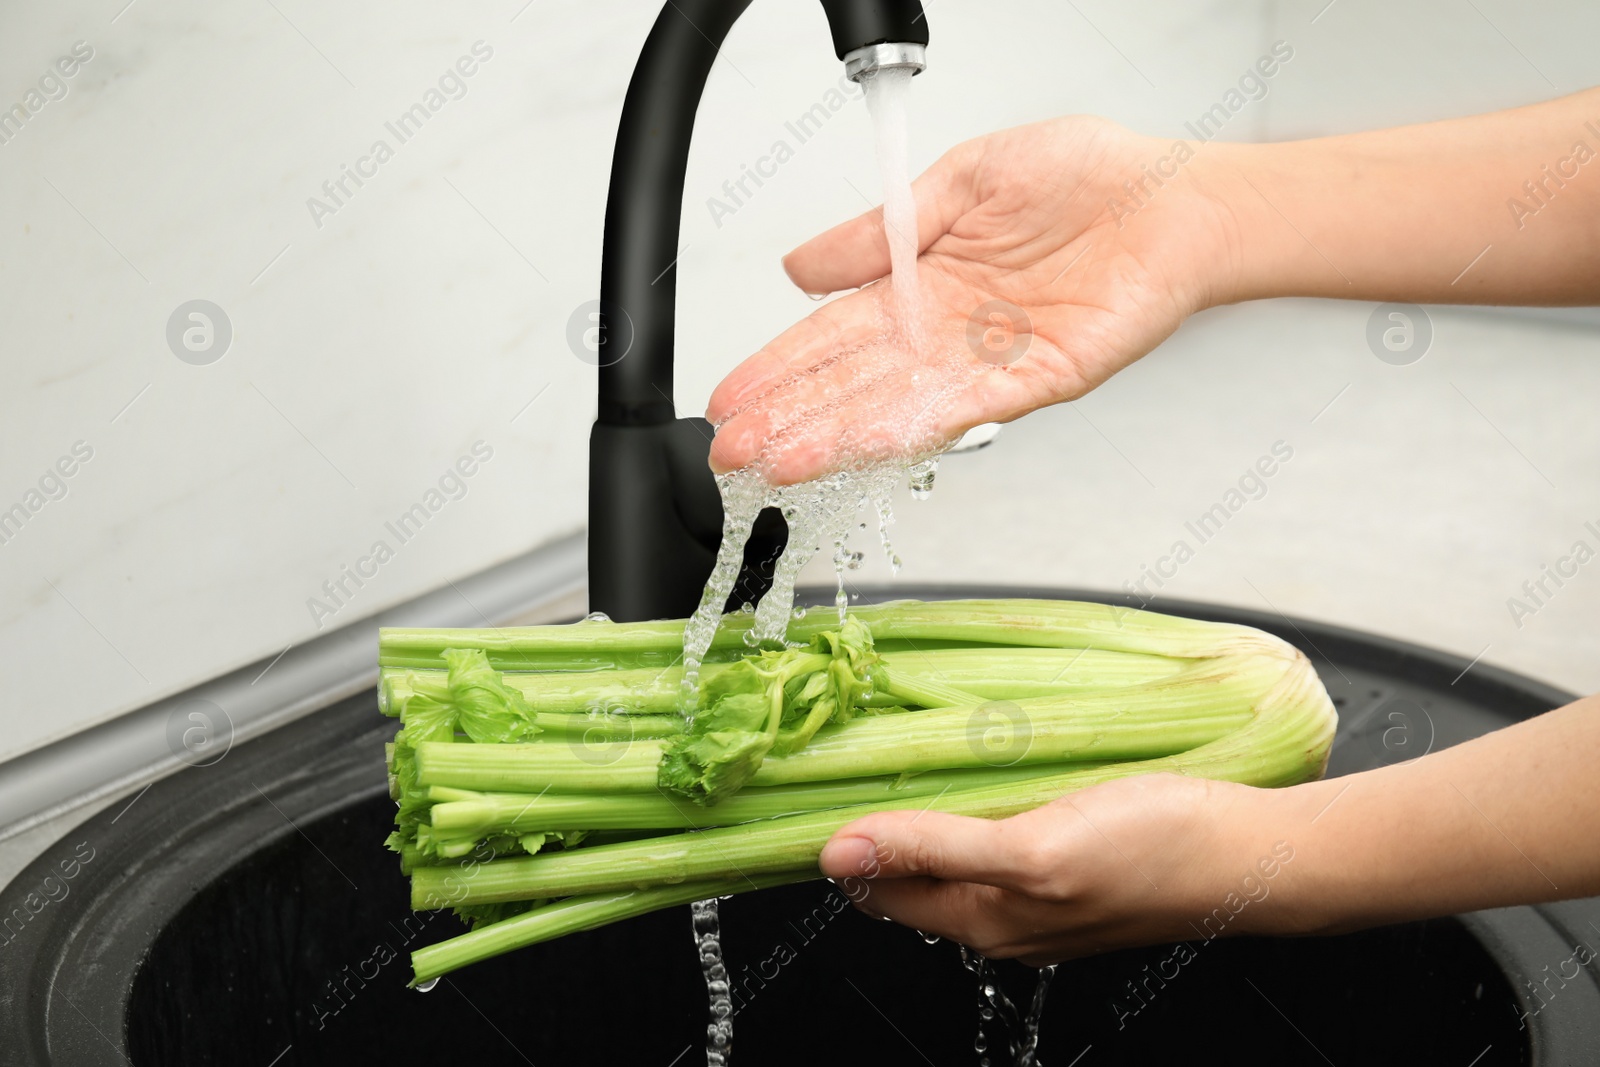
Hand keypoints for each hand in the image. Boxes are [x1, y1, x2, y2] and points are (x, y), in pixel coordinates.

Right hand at [707, 116, 1245, 484]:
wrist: (1177, 197)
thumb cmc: (1088, 177)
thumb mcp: (964, 178)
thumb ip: (883, 230)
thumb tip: (801, 266)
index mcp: (921, 283)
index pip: (830, 335)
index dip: (777, 367)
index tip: (730, 399)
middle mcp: (946, 333)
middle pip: (851, 384)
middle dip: (789, 419)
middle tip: (733, 452)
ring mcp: (987, 363)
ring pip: (896, 408)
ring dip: (836, 438)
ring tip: (781, 464)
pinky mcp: (1037, 381)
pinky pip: (965, 410)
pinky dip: (912, 428)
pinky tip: (863, 443)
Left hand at [817, 773, 1296, 965]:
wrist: (1253, 854)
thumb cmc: (1155, 851)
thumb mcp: (1033, 848)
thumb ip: (935, 849)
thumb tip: (839, 850)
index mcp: (982, 921)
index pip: (875, 887)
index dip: (841, 841)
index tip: (810, 784)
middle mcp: (1002, 918)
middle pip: (910, 873)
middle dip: (876, 824)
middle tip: (849, 753)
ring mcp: (1037, 895)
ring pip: (953, 854)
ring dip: (923, 811)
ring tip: (900, 754)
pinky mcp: (1070, 865)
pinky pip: (996, 838)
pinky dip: (971, 805)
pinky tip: (979, 769)